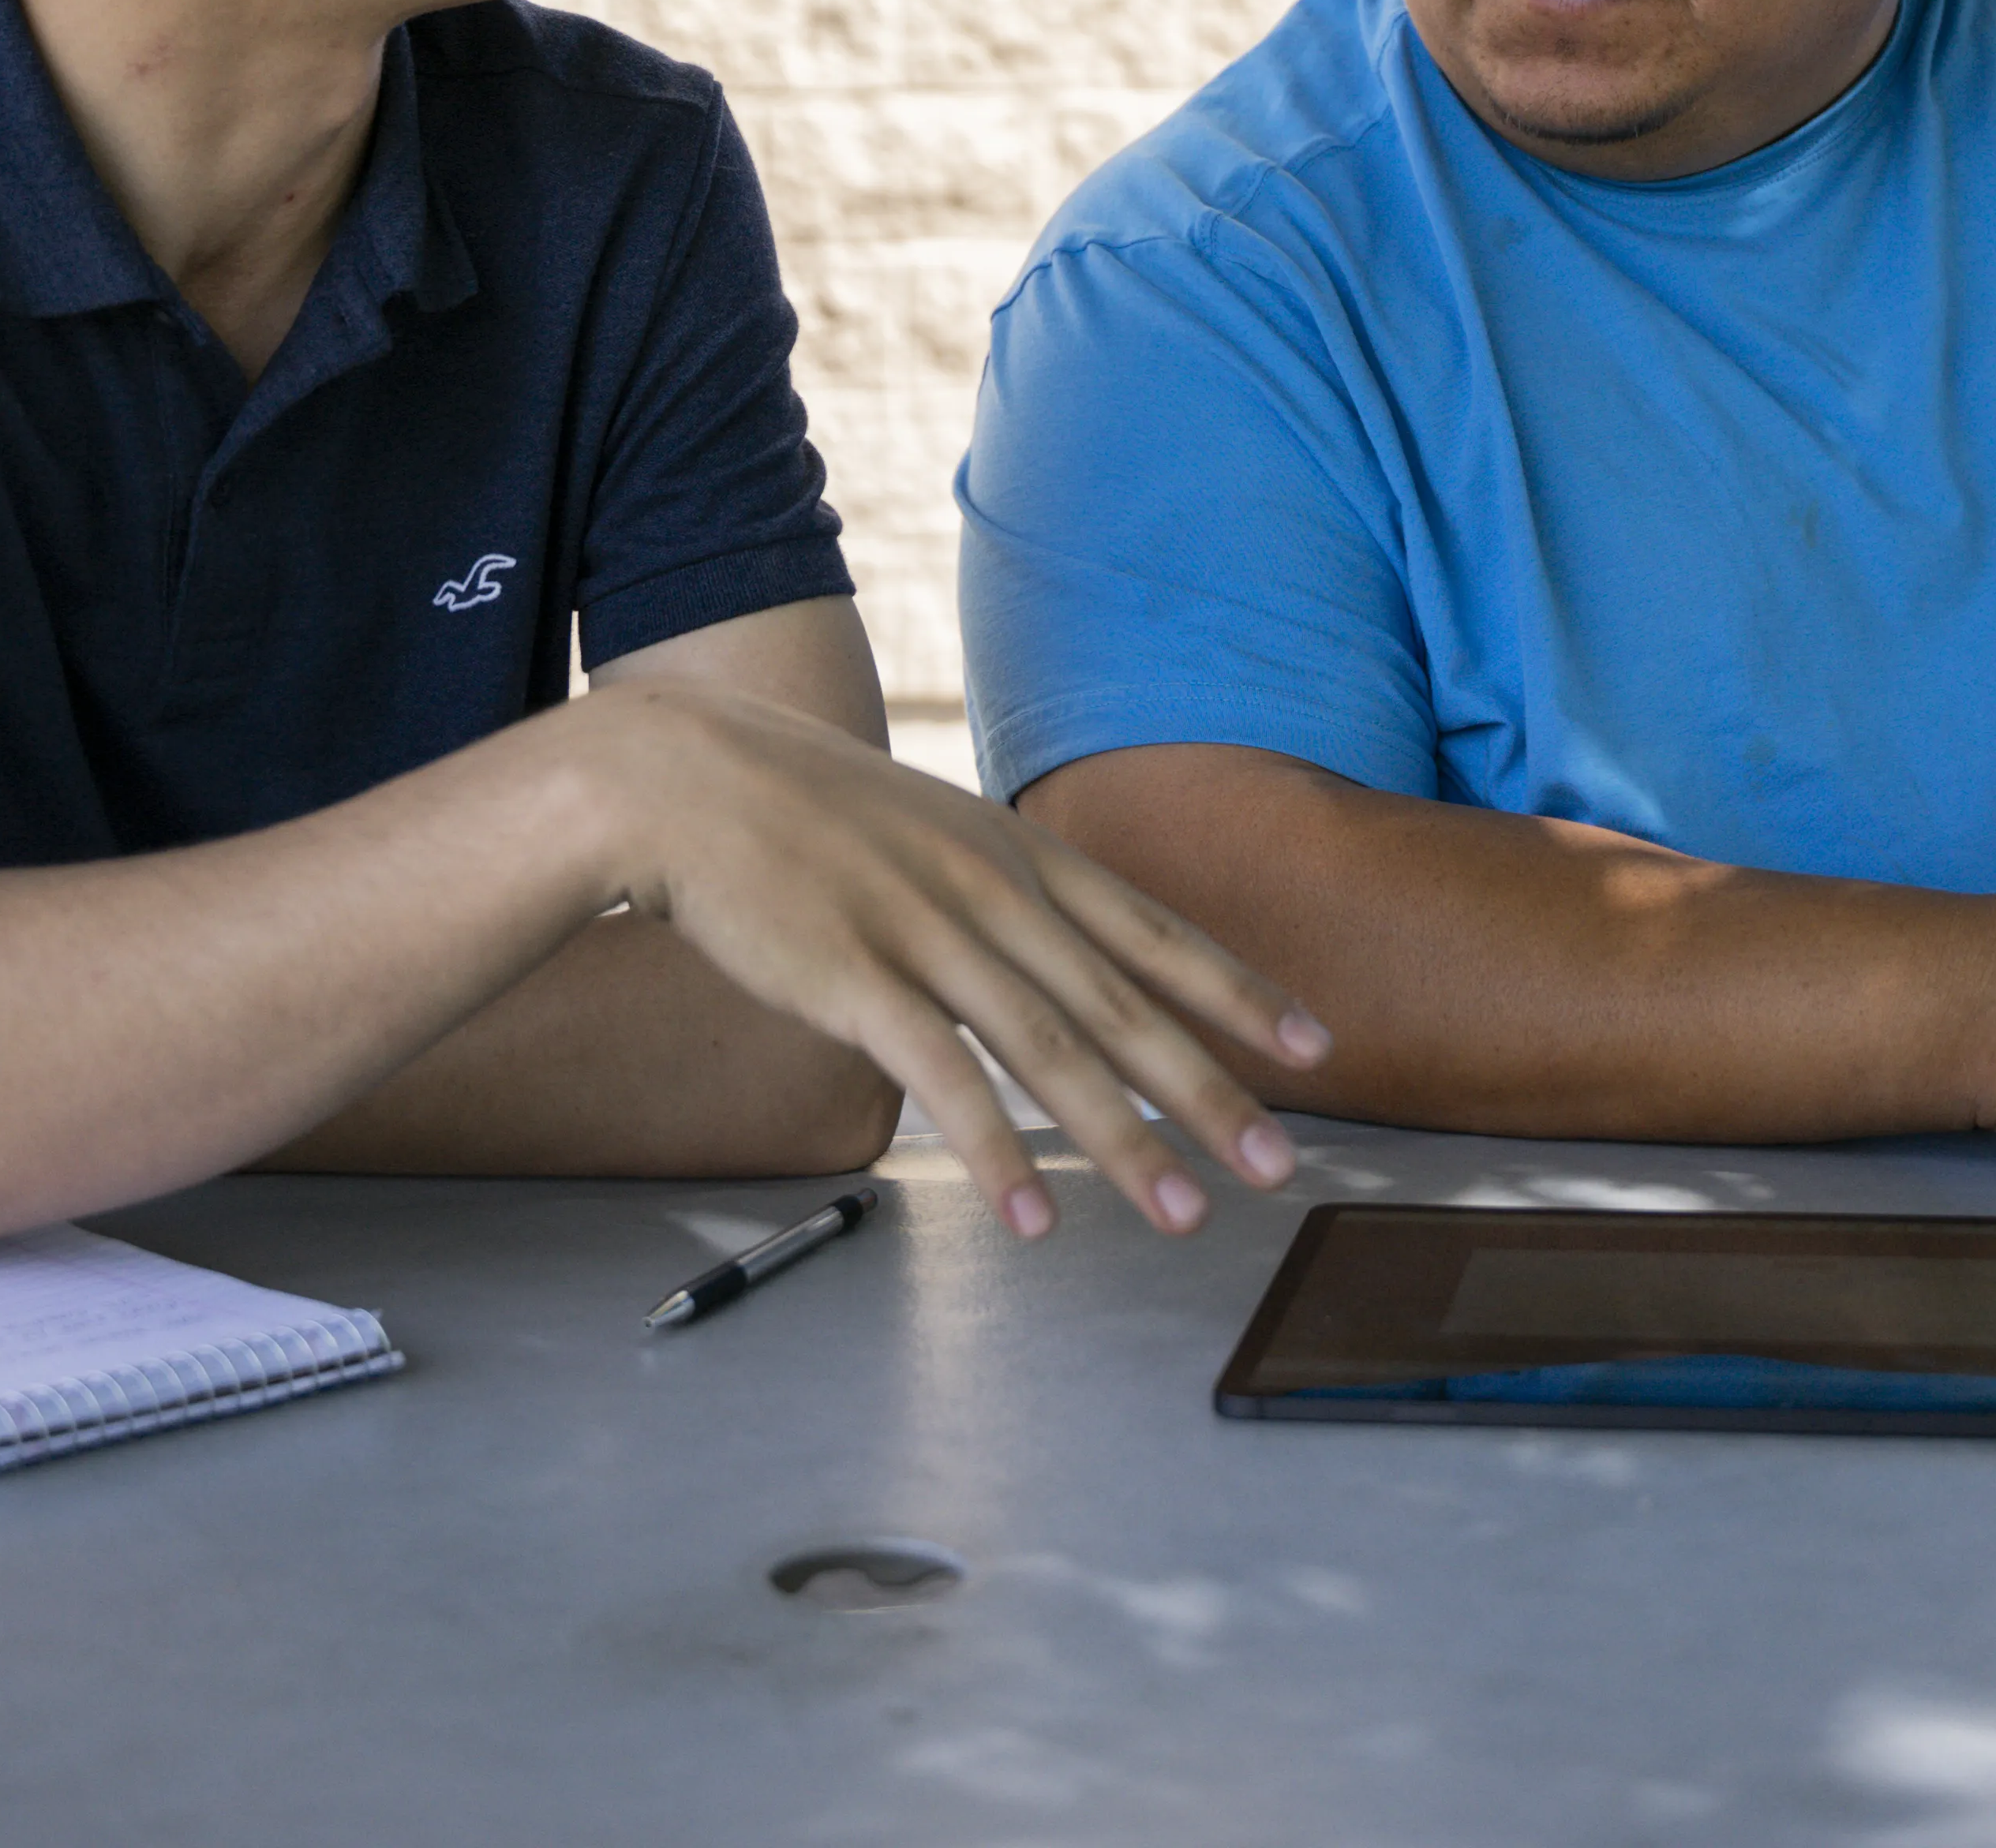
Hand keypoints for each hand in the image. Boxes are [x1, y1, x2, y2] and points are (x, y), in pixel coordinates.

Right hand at [558, 684, 1334, 1239]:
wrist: (681, 778)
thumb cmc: (802, 814)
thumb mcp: (928, 829)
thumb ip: (996, 887)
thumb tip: (1054, 948)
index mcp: (1017, 853)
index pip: (1154, 931)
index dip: (1238, 993)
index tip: (1314, 1049)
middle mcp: (991, 891)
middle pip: (1123, 1005)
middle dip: (1211, 1091)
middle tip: (1278, 1167)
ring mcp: (925, 932)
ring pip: (1050, 1050)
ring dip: (1122, 1141)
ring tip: (1182, 1214)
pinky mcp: (853, 978)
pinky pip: (941, 1078)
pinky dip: (991, 1152)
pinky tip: (1028, 1216)